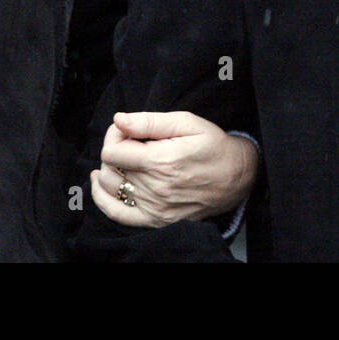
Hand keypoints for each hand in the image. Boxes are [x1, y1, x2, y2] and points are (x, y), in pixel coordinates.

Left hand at [90, 111, 258, 227]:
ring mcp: (155, 208)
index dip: (115, 135)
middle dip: (115, 148)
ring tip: (123, 158)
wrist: (237, 177)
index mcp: (161, 161)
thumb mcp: (187, 123)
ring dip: (110, 169)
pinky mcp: (157, 220)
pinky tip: (101, 183)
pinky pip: (118, 214)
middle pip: (111, 167)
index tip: (128, 129)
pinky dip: (103, 200)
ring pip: (111, 187)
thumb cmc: (213, 145)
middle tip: (130, 140)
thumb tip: (119, 120)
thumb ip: (150, 121)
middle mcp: (156, 188)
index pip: (112, 151)